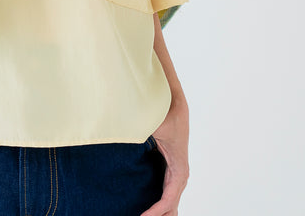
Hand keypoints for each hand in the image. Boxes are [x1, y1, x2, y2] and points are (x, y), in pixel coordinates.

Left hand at [139, 96, 188, 215]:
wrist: (173, 101)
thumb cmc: (166, 113)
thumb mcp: (154, 125)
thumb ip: (140, 131)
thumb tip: (124, 134)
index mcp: (179, 169)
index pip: (168, 200)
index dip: (156, 212)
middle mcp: (180, 174)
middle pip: (171, 207)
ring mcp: (175, 173)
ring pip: (170, 203)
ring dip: (159, 213)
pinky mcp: (169, 169)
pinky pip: (167, 194)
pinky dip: (158, 205)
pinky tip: (147, 211)